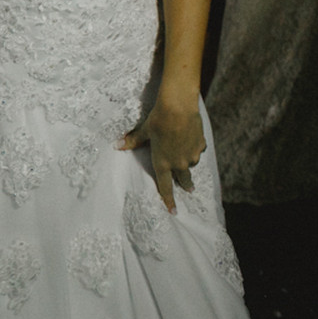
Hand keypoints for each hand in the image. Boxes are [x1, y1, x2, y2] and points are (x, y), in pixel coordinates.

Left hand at [119, 98, 206, 212]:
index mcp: (162, 162)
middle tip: (188, 189)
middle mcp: (179, 162)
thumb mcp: (144, 131)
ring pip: (191, 164)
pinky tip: (190, 139)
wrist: (178, 107)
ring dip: (188, 162)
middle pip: (183, 180)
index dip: (168, 200)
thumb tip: (117, 145)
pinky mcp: (200, 145)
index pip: (165, 186)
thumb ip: (132, 141)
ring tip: (185, 155)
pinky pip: (197, 150)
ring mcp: (191, 155)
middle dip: (185, 185)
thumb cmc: (158, 119)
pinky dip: (193, 148)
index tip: (173, 211)